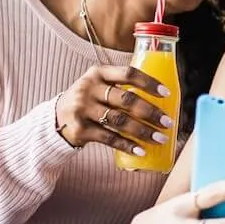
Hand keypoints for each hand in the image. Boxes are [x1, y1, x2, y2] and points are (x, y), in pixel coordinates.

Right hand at [55, 65, 174, 154]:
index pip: (128, 73)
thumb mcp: (99, 85)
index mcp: (98, 73)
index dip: (149, 83)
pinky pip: (109, 138)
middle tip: (167, 122)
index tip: (166, 93)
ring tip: (160, 138)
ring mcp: (82, 109)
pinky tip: (141, 150)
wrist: (57, 117)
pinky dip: (126, 145)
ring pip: (119, 121)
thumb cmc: (90, 100)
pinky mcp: (80, 129)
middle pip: (126, 99)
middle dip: (150, 112)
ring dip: (142, 131)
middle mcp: (88, 88)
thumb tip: (161, 101)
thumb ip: (121, 87)